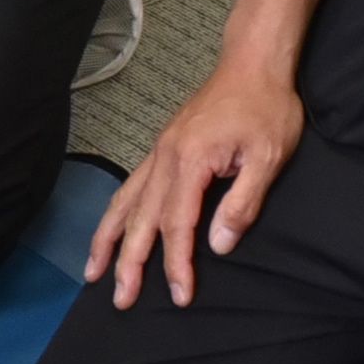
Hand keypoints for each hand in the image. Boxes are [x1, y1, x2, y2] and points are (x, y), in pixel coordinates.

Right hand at [86, 64, 304, 308]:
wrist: (252, 63)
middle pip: (142, 220)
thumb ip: (242, 203)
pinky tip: (111, 230)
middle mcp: (166, 157)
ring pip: (125, 202)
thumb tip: (219, 245)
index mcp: (191, 160)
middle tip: (122, 300)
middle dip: (129, 263)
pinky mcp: (163, 148)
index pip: (177, 225)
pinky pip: (131, 186)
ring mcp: (160, 151)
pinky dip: (117, 213)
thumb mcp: (269, 156)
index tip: (180, 296)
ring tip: (93, 273)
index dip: (177, 264)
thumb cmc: (266, 106)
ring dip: (108, 240)